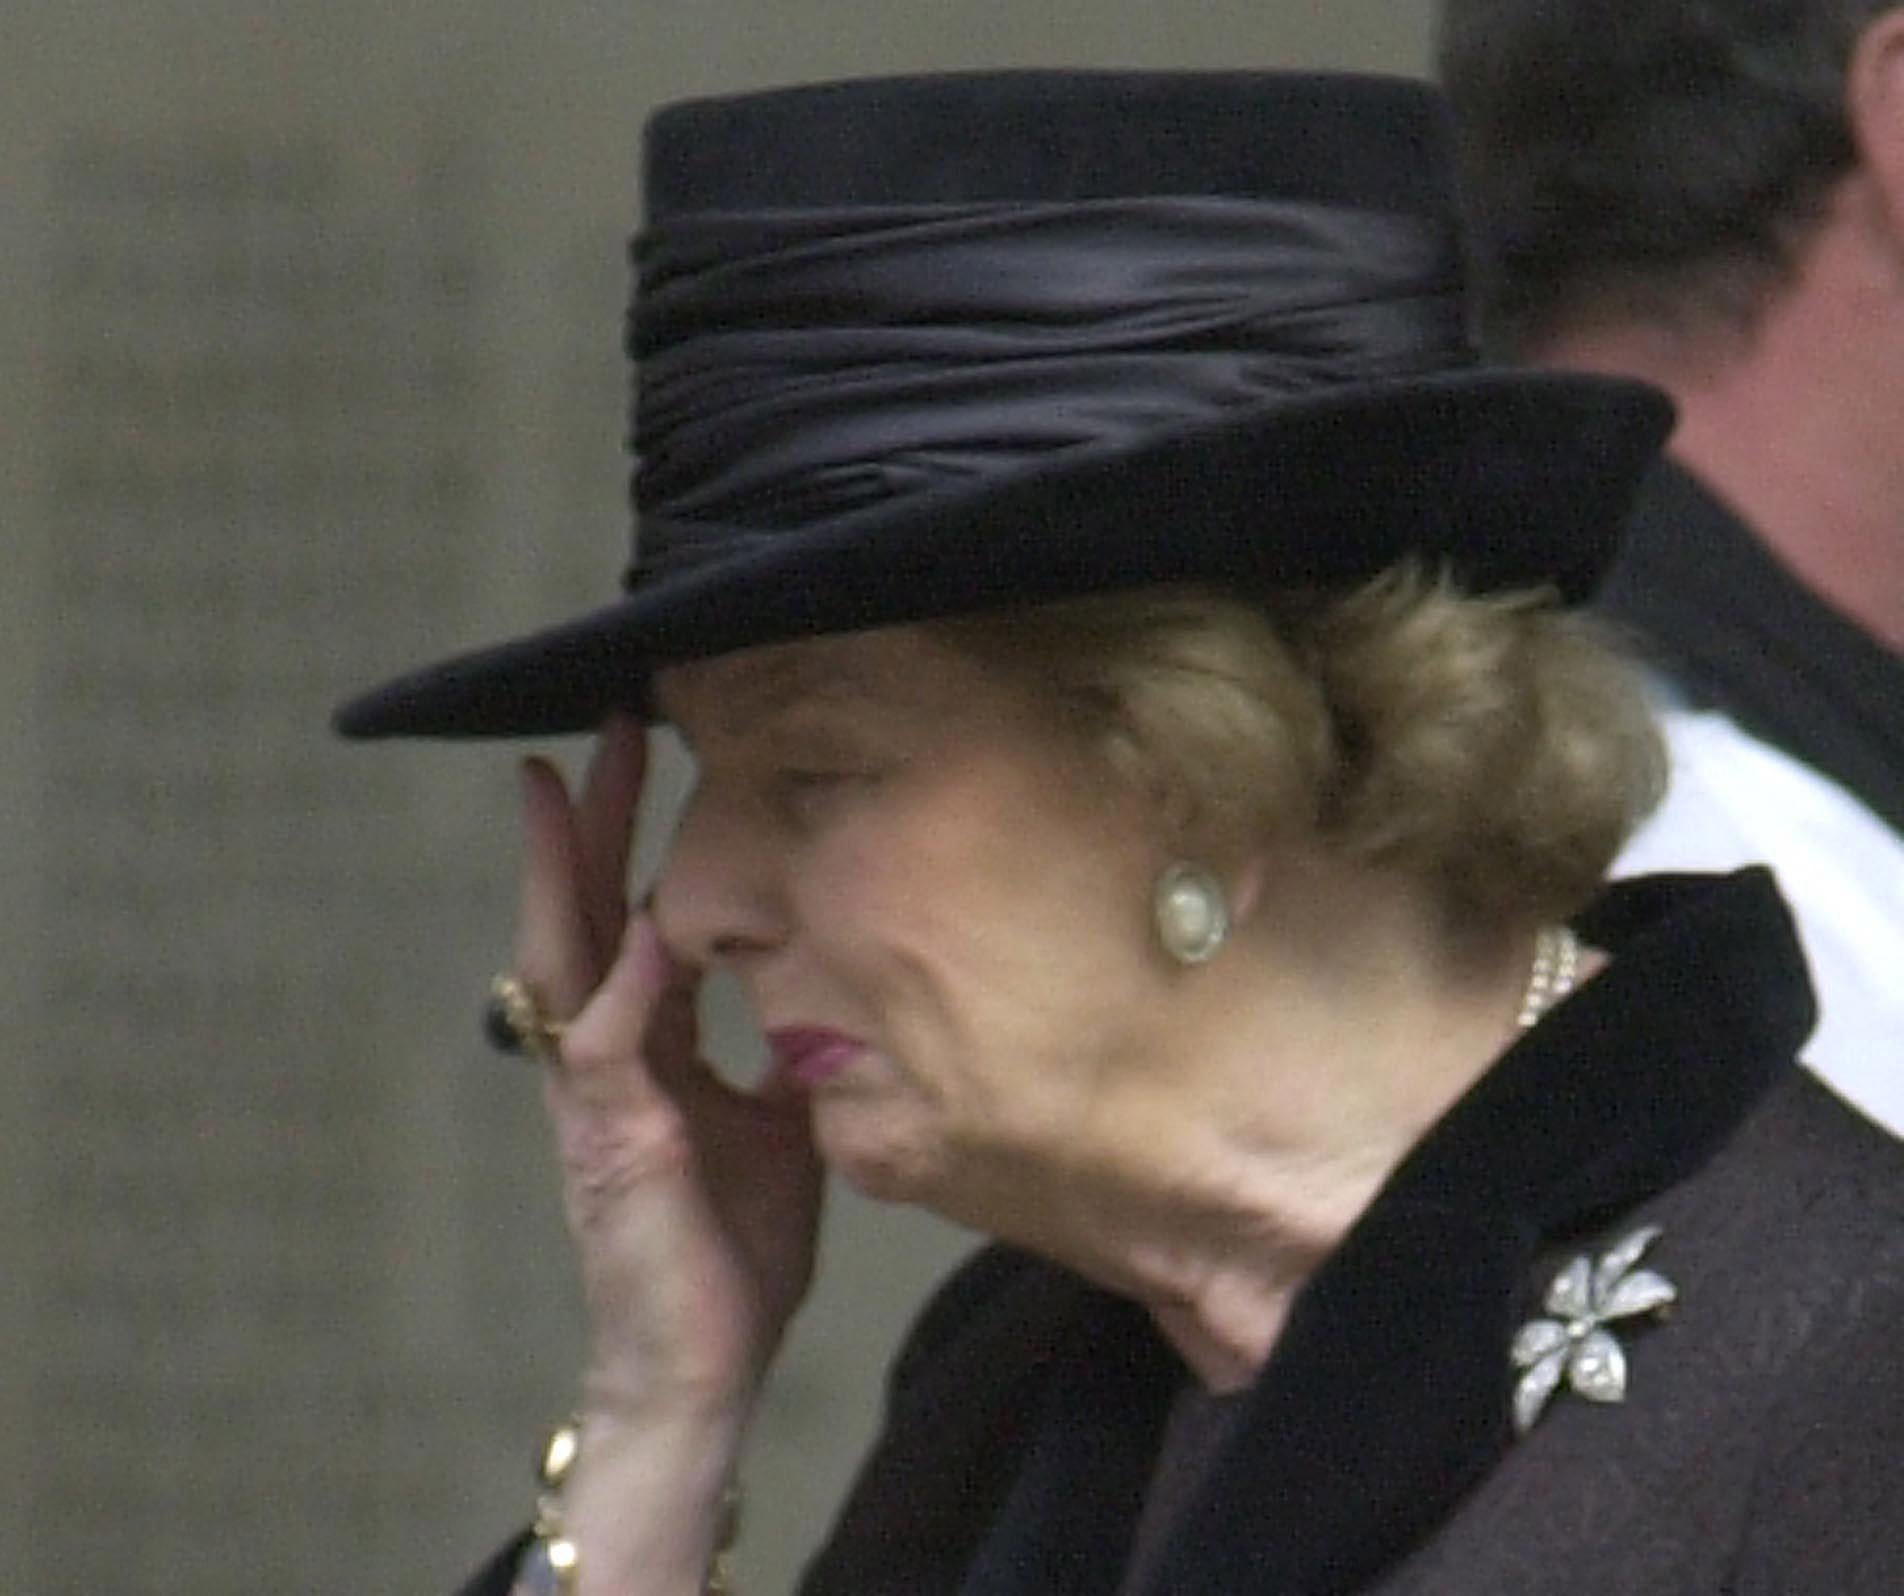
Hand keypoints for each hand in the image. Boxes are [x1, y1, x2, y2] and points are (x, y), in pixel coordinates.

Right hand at [514, 717, 823, 1425]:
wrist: (703, 1365)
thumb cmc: (731, 1251)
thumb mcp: (775, 1123)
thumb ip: (779, 1049)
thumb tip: (818, 984)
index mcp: (644, 1049)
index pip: (630, 919)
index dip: (636, 841)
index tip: (660, 757)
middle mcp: (607, 1058)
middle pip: (584, 912)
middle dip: (593, 819)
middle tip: (610, 725)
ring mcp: (597, 1097)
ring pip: (566, 957)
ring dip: (569, 866)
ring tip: (571, 779)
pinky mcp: (612, 1141)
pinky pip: (608, 1042)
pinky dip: (627, 978)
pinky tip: (648, 918)